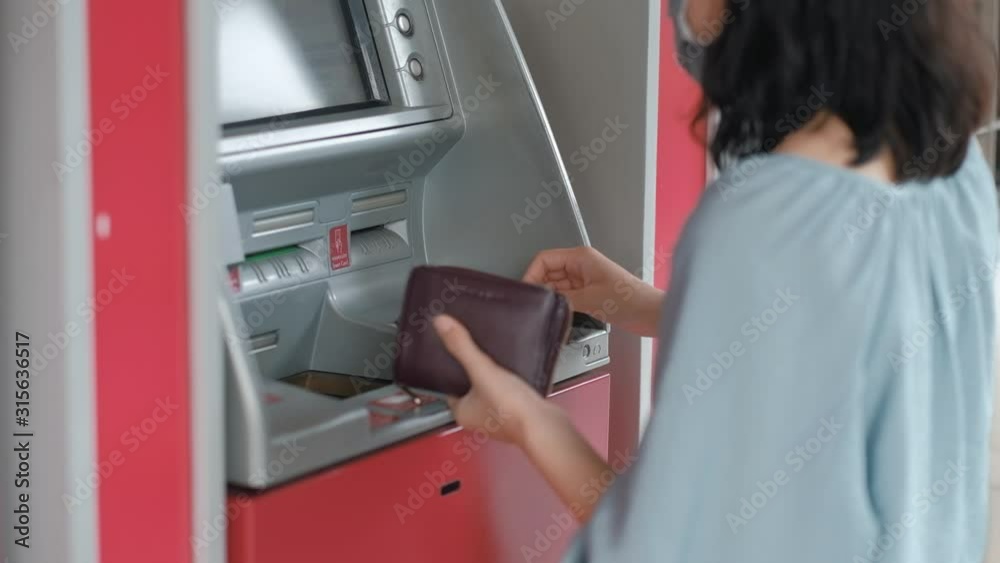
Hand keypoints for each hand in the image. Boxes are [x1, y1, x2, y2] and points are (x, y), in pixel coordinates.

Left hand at [433, 315, 558, 445]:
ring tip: (497, 358)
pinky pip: (509, 394)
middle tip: (477, 351)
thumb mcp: (482, 370)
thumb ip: (462, 347)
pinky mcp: (519, 414)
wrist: (545, 426)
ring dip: (494, 376)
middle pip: (470, 388)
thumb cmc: (512, 410)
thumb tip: (442, 325)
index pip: (448, 388)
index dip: (450, 370)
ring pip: (490, 391)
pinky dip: (511, 383)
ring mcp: (500, 418)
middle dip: (474, 371)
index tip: (453, 353)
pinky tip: (517, 371)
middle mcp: (479, 419)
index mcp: (462, 413)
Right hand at [523, 247, 664, 336]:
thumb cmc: (631, 300)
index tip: (526, 291)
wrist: (651, 314)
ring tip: (545, 310)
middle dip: (539, 286)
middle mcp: (581, 265)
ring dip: (550, 296)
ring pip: (556, 284)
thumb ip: (562, 298)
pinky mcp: (589, 293)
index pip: (545, 259)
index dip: (532, 274)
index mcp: (581, 257)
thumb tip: (543, 299)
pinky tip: (558, 312)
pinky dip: (560, 302)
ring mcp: (585, 279)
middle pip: (548, 272)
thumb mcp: (590, 299)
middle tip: (533, 304)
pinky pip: (566, 295)